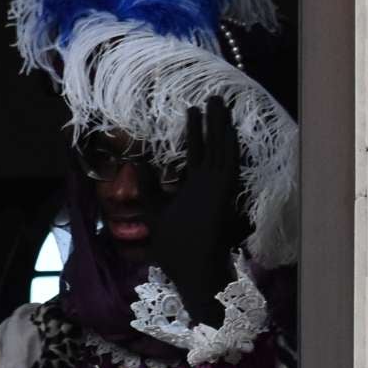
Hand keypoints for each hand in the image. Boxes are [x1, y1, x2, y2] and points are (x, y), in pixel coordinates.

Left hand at [148, 99, 247, 320]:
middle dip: (211, 122)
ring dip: (221, 126)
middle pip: (210, 146)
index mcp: (193, 188)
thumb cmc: (175, 248)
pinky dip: (229, 147)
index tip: (192, 110)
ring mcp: (216, 188)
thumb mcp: (154, 211)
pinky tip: (230, 127)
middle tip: (212, 96)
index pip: (195, 153)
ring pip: (220, 149)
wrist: (192, 271)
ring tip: (218, 101)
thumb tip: (137, 163)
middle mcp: (206, 184)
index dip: (195, 131)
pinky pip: (228, 165)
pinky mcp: (223, 194)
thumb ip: (148, 188)